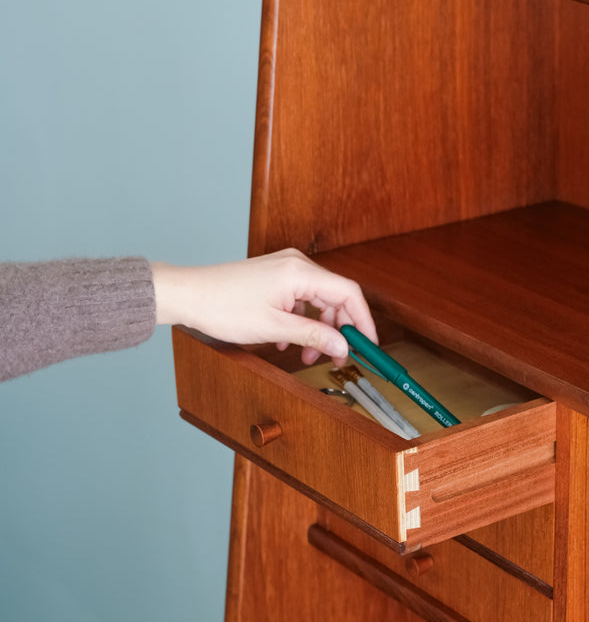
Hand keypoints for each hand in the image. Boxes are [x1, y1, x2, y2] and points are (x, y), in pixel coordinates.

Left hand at [150, 249, 377, 364]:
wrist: (188, 294)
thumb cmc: (223, 306)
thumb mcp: (274, 328)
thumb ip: (313, 336)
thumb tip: (342, 346)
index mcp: (300, 272)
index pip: (349, 293)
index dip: (363, 321)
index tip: (367, 344)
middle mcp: (297, 264)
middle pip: (336, 297)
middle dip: (339, 329)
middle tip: (339, 356)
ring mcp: (285, 268)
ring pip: (318, 300)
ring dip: (319, 329)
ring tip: (309, 354)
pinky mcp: (275, 276)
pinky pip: (302, 298)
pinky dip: (303, 320)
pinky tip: (290, 341)